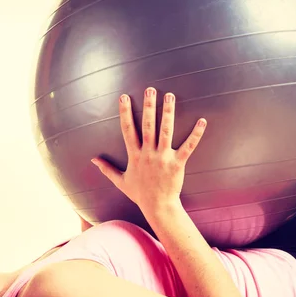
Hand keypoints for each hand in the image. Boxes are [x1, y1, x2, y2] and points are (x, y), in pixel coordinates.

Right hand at [91, 87, 206, 213]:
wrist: (158, 207)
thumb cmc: (140, 194)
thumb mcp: (120, 181)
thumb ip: (107, 169)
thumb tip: (93, 160)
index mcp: (135, 156)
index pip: (128, 130)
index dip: (125, 113)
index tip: (123, 97)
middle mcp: (148, 154)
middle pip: (148, 126)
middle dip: (149, 106)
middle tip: (150, 89)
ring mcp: (163, 158)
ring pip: (166, 131)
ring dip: (168, 113)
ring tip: (170, 96)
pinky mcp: (177, 163)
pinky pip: (188, 146)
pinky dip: (196, 134)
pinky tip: (202, 121)